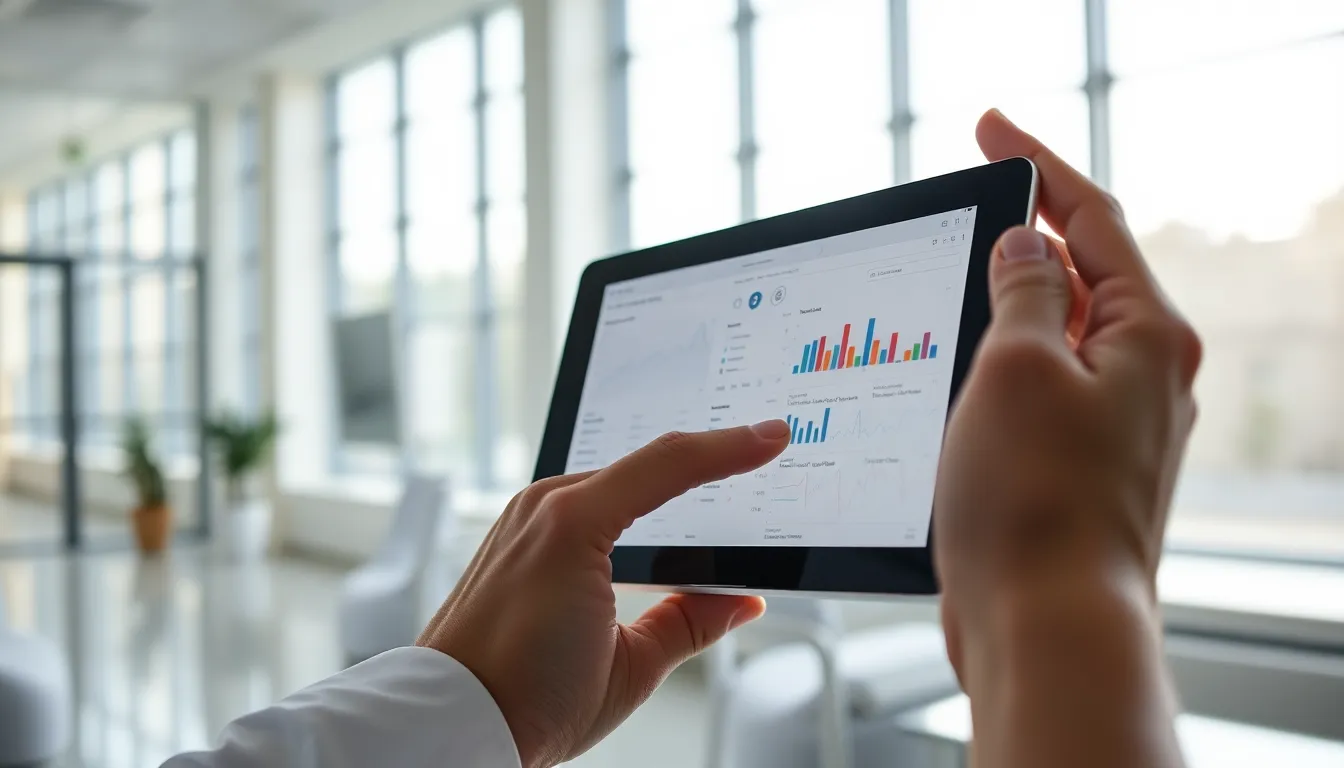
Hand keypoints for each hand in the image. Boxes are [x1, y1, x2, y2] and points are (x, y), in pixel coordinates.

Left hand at [417, 422, 790, 767]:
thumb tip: (739, 602)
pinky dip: (622, 506)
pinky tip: (648, 526)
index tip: (771, 437)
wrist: (449, 720)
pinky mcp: (512, 537)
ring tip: (714, 492)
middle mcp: (543, 506)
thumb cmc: (521, 694)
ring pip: (611, 482)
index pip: (669, 466)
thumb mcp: (630, 666)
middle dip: (703, 462)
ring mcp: (523, 518)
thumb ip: (692, 622)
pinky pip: (579, 503)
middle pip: (644, 466)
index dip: (730, 448)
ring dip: (662, 485)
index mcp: (573, 521)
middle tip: (757, 457)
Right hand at [934, 110, 1197, 766]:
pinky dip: (997, 365)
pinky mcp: (1072, 467)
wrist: (1045, 625)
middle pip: (1081, 275)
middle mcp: (1140, 378)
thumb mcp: (1014, 368)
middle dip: (1022, 236)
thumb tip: (1026, 245)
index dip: (1036, 167)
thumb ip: (1021, 291)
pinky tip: (956, 369)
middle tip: (965, 204)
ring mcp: (1109, 426)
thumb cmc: (1033, 502)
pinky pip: (1036, 390)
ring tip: (949, 281)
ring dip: (1003, 305)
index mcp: (1145, 337)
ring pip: (1053, 336)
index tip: (989, 131)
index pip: (1092, 220)